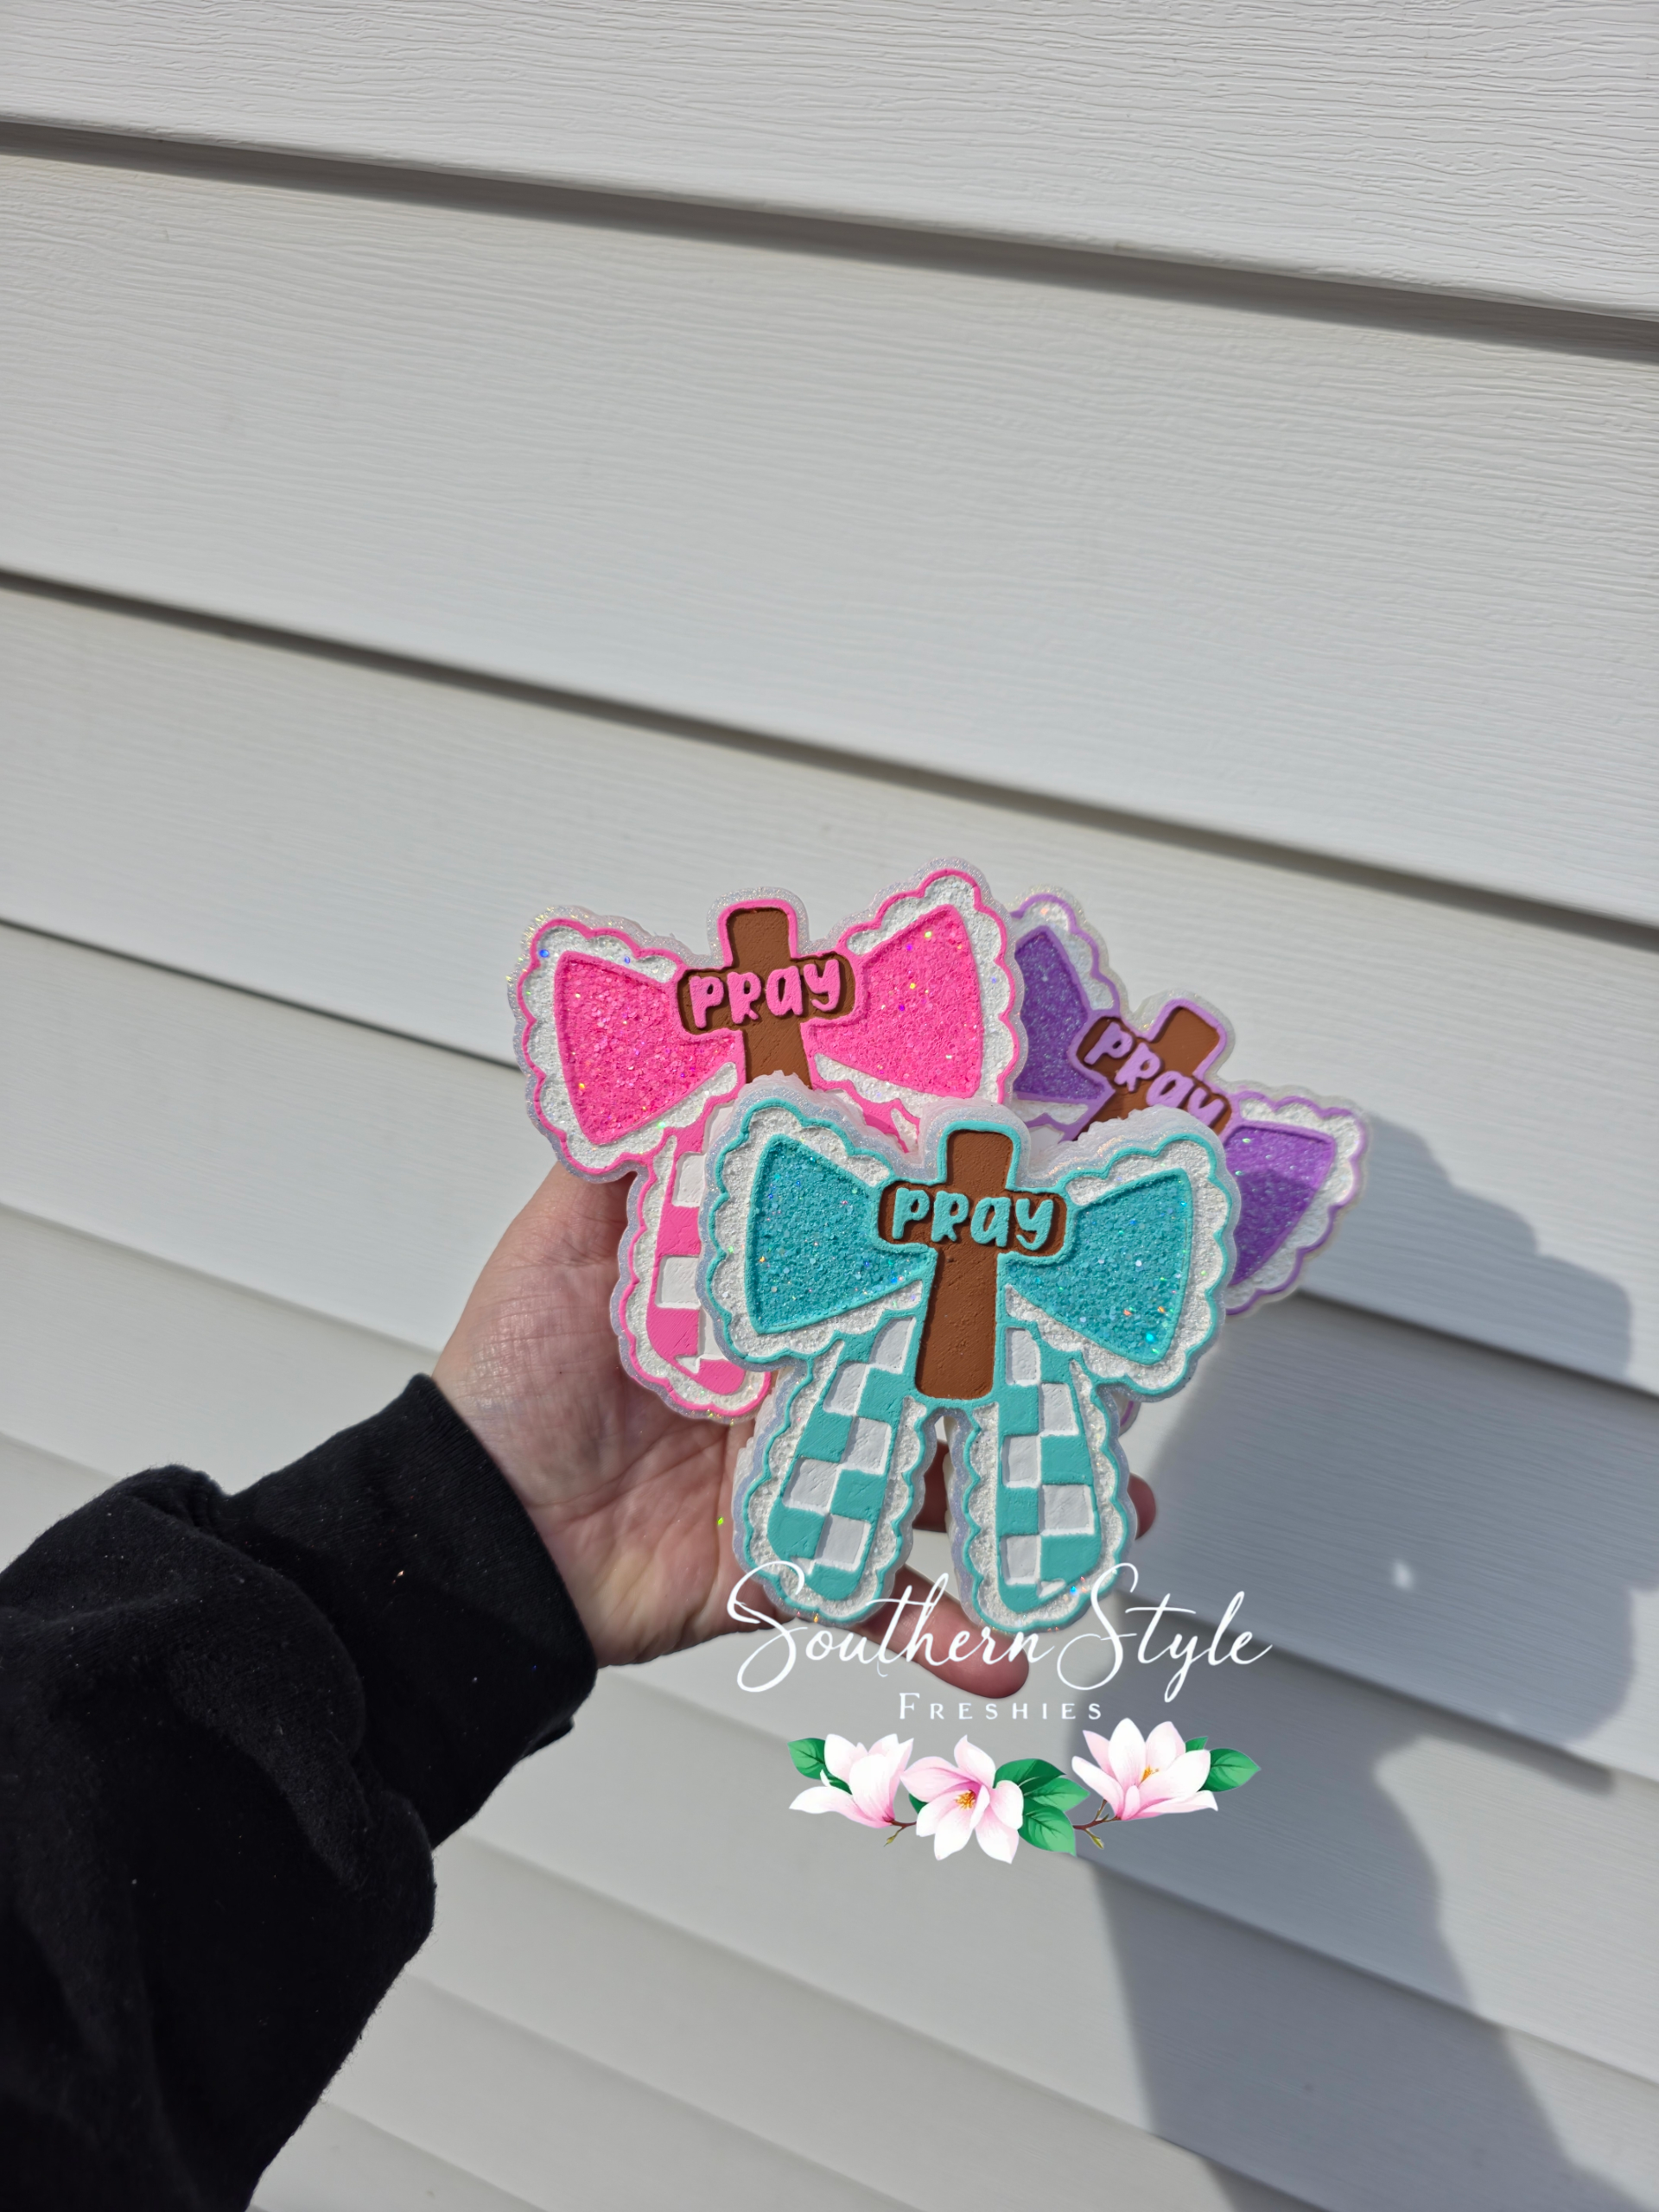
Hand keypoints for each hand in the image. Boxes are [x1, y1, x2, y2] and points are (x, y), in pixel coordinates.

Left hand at [435, 1166, 1149, 1692]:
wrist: (474, 1532)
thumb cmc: (510, 1376)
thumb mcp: (565, 1240)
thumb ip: (631, 1148)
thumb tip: (682, 1033)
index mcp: (770, 1294)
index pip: (888, 1249)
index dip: (966, 1232)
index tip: (1047, 1205)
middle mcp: (807, 1378)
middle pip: (945, 1364)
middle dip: (1038, 1365)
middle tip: (1122, 1354)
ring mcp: (812, 1476)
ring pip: (946, 1480)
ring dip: (1037, 1497)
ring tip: (1119, 1505)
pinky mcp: (797, 1567)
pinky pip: (886, 1600)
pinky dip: (950, 1631)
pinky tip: (1006, 1650)